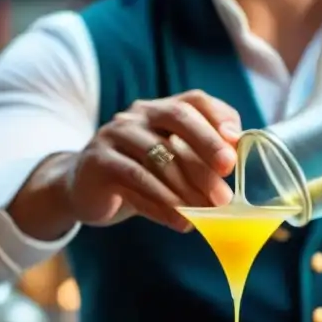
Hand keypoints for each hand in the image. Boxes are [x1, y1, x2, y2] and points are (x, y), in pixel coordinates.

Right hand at [67, 90, 240, 231]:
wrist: (86, 189)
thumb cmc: (140, 176)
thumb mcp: (171, 165)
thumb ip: (199, 160)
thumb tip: (235, 168)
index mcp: (161, 110)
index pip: (195, 100)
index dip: (219, 117)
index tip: (236, 143)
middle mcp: (138, 115)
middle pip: (178, 117)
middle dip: (207, 145)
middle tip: (227, 176)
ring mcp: (115, 135)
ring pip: (158, 155)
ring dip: (187, 187)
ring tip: (207, 212)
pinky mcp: (98, 161)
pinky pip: (135, 179)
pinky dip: (162, 203)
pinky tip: (180, 221)